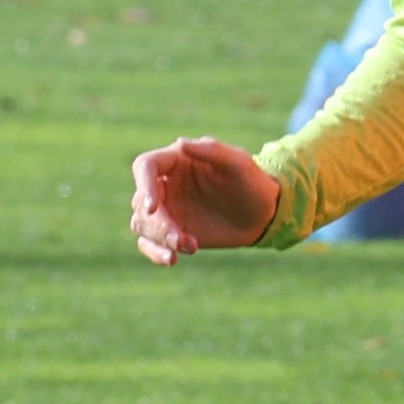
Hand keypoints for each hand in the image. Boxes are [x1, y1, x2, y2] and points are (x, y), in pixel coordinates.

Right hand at [130, 136, 279, 263]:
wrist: (262, 214)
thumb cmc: (251, 182)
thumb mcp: (238, 163)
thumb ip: (212, 151)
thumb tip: (181, 143)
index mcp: (176, 160)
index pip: (145, 166)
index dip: (143, 185)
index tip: (153, 208)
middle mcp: (165, 184)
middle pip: (141, 202)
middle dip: (158, 224)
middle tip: (181, 240)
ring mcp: (166, 209)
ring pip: (141, 224)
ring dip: (159, 239)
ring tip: (190, 247)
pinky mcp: (170, 232)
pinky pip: (148, 243)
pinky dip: (155, 253)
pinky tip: (173, 260)